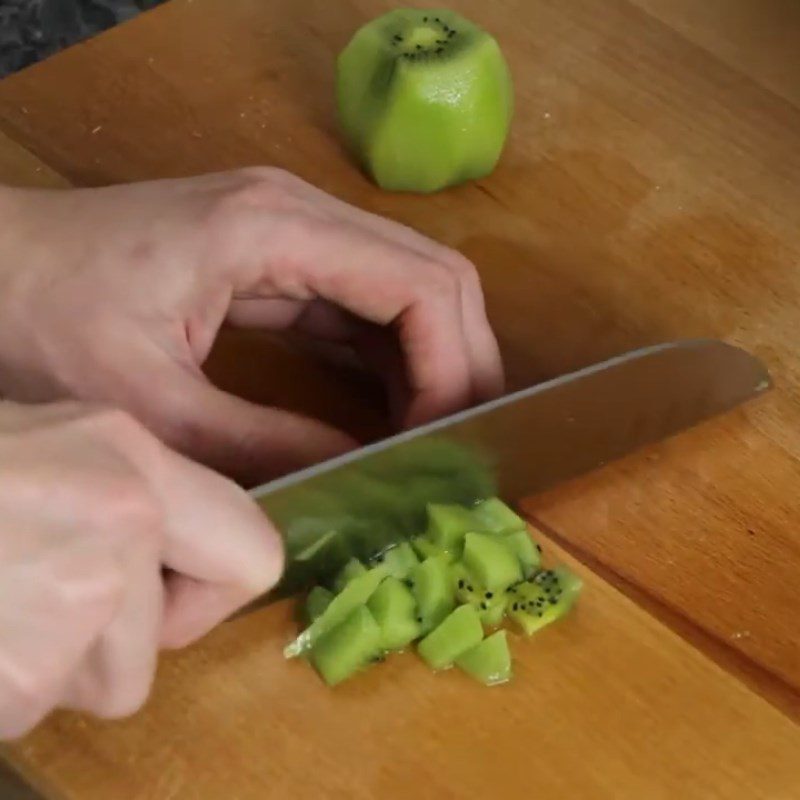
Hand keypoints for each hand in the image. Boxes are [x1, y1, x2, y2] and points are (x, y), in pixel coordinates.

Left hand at [0, 170, 502, 483]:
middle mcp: (299, 215)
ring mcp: (292, 234)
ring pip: (408, 292)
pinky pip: (362, 310)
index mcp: (275, 228)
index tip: (444, 443)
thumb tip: (358, 478)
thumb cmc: (39, 318)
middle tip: (460, 447)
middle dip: (462, 366)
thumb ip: (261, 444)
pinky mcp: (278, 263)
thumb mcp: (149, 402)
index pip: (422, 285)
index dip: (452, 368)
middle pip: (434, 279)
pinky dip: (392, 363)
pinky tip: (392, 415)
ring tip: (434, 441)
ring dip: (434, 365)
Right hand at [0, 400, 281, 738]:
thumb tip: (178, 557)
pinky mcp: (8, 685)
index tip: (168, 587)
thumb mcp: (59, 439)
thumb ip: (132, 497)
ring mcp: (60, 613)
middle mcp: (116, 532)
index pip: (255, 556)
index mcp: (134, 468)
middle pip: (156, 648)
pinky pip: (23, 706)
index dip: (214, 587)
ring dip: (41, 660)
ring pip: (86, 687)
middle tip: (39, 587)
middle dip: (111, 640)